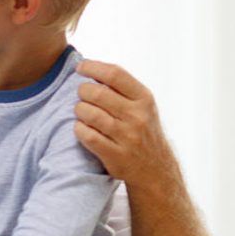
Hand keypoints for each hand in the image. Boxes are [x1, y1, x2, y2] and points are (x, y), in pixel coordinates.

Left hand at [74, 60, 180, 186]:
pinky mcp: (115, 155)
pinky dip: (79, 129)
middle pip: (97, 93)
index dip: (93, 67)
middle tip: (81, 95)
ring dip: (79, 110)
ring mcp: (127, 136)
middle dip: (82, 91)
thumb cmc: (142, 130)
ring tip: (82, 112)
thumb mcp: (142, 106)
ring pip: (89, 113)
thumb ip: (122, 88)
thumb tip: (91, 67)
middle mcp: (137, 116)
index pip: (115, 74)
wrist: (155, 168)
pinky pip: (87, 135)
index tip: (80, 67)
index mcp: (144, 99)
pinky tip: (82, 128)